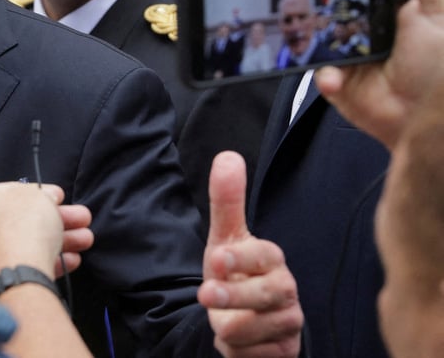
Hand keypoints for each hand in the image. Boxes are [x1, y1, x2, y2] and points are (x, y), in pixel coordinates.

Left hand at [0, 182, 92, 279]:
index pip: (15, 193)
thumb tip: (48, 197)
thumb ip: (44, 193)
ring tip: (86, 240)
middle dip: (60, 219)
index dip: (42, 194)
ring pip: (32, 242)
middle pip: (27, 220)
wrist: (19, 273)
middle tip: (83, 219)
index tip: (62, 198)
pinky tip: (73, 260)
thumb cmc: (25, 226)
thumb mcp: (40, 195)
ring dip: (63, 239)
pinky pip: (30, 263)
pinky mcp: (4, 277)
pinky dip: (52, 259)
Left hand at [199, 152, 302, 356]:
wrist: (242, 318)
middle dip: (236, 295)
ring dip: (233, 328)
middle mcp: (285, 290)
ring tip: (220, 324)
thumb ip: (226, 201)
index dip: (241, 258)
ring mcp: (289, 321)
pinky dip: (242, 352)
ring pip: (264, 329)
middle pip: (269, 294)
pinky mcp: (286, 350)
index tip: (216, 258)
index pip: (264, 255)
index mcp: (271, 259)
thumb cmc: (234, 272)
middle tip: (206, 294)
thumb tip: (227, 156)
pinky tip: (235, 344)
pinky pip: (263, 355)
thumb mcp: (224, 238)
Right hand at [316, 0, 443, 148]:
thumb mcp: (443, 18)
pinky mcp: (336, 78)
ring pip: (320, 28)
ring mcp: (349, 49)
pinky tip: (337, 78)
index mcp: (397, 4)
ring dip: (315, 29)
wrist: (426, 125)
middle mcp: (370, 22)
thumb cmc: (441, 72)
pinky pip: (320, 70)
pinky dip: (327, 75)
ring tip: (317, 29)